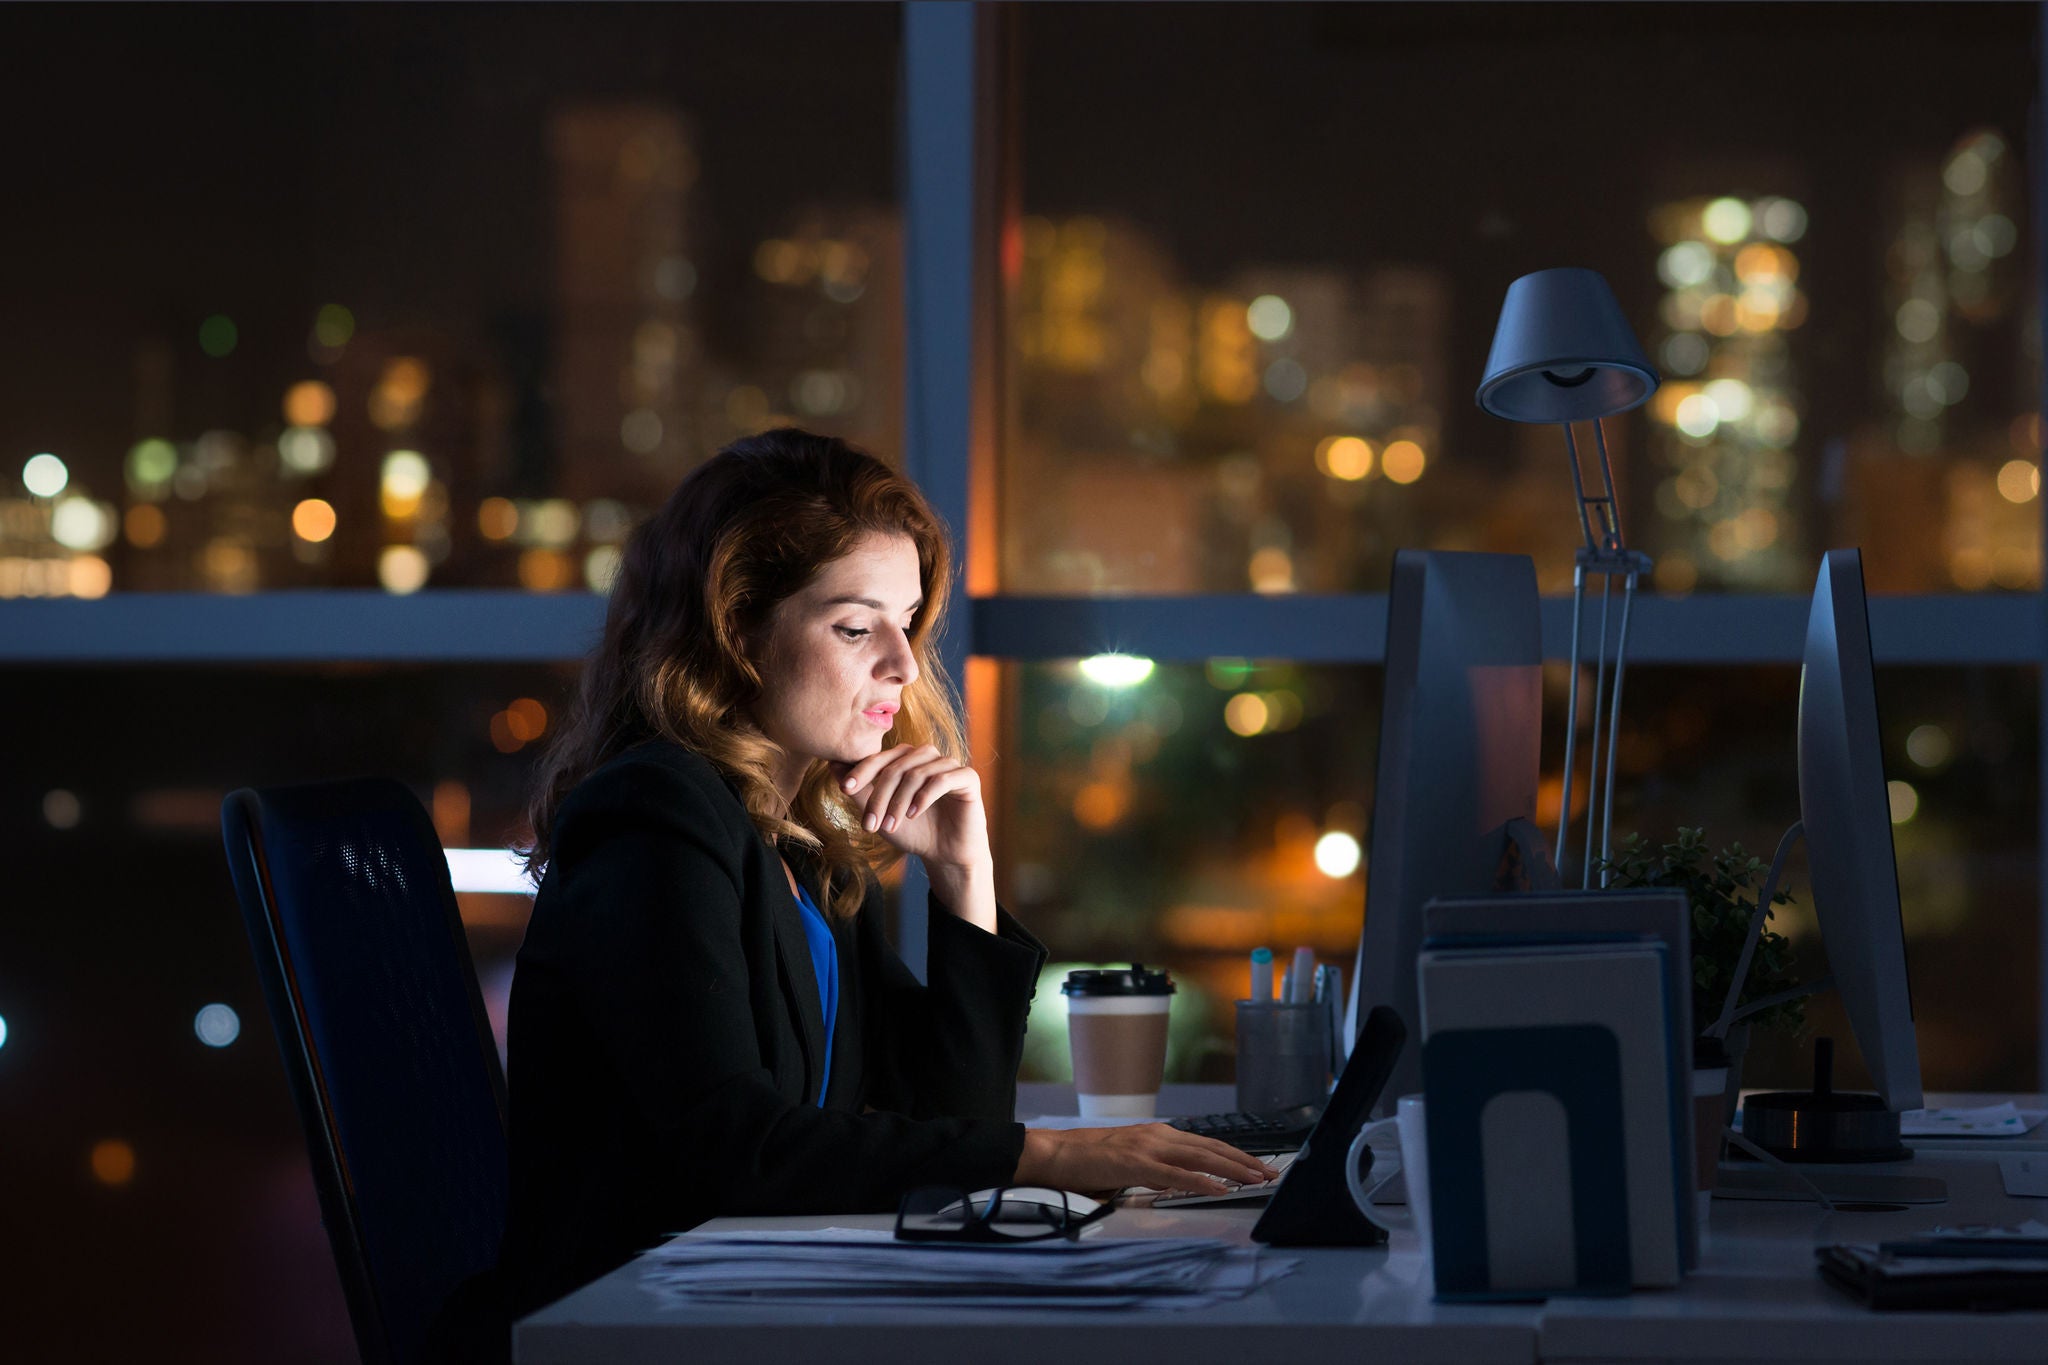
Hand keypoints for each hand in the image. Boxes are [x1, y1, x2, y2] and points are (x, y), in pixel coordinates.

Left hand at [836, 744, 990, 873]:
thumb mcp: (880, 813)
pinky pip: (943, 779)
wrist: (946, 855)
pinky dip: (924, 796)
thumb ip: (860, 790)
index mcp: (907, 759)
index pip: (881, 757)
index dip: (861, 770)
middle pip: (897, 766)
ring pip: (917, 773)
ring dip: (899, 801)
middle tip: (869, 824)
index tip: (844, 788)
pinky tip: (914, 815)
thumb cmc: (913, 832)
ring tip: (890, 826)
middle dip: (879, 796)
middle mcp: (928, 757)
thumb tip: (832, 764)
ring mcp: (949, 765)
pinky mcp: (968, 778)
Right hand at [1013, 1124, 1279, 1197]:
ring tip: (1255, 1180)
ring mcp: (1147, 1147)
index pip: (1206, 1144)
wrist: (1056, 1153)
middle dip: (1244, 1161)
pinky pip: (1175, 1174)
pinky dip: (1201, 1181)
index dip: (1235, 1154)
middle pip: (1211, 1148)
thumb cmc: (1089, 1161)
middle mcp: (1158, 1135)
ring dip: (1232, 1169)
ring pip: (1200, 1157)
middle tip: (1270, 1173)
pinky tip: (1220, 1188)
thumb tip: (1183, 1183)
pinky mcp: (1135, 1163)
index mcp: (1158, 1134)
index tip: (1258, 1166)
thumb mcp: (1131, 1161)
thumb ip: (1158, 1169)